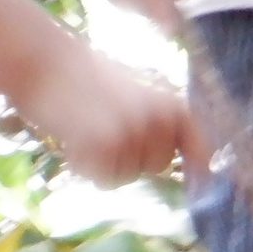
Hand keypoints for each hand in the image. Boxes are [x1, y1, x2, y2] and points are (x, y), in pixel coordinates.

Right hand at [11, 44, 199, 185]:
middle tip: (106, 126)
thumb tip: (180, 163)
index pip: (200, 144)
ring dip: (107, 163)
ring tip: (88, 127)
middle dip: (133, 157)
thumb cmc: (88, 77)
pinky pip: (104, 179)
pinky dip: (88, 167)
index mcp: (171, 101)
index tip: (204, 189)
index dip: (204, 170)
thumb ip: (158, 123)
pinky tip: (76, 139)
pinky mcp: (107, 145)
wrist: (47, 62)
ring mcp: (134, 132)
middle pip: (158, 166)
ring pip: (127, 176)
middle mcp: (160, 118)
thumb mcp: (136, 93)